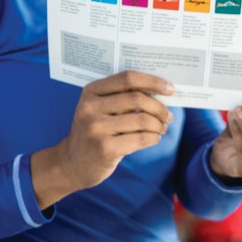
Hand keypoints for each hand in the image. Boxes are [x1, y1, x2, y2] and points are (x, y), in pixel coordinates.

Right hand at [32, 71, 174, 207]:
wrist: (71, 163)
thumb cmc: (95, 131)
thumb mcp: (100, 109)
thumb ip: (123, 97)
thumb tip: (161, 90)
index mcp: (91, 91)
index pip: (128, 78)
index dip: (153, 82)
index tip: (170, 89)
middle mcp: (90, 108)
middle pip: (138, 99)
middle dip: (159, 107)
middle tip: (168, 115)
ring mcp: (96, 129)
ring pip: (142, 120)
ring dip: (159, 125)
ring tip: (162, 128)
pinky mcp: (105, 149)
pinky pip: (141, 139)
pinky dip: (154, 138)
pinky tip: (154, 138)